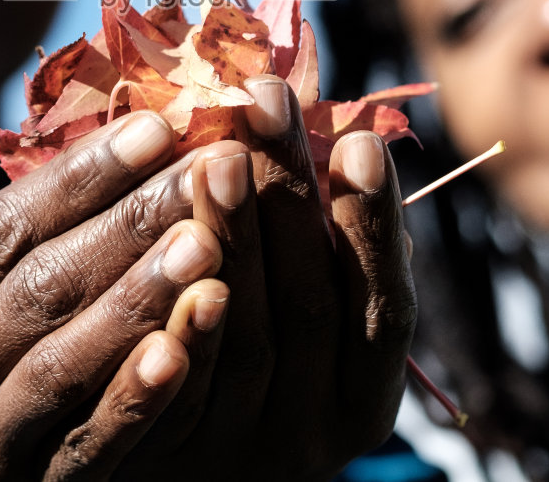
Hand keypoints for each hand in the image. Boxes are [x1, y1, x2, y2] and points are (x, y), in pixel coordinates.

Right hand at [0, 110, 231, 480]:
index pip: (3, 228)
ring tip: (209, 239)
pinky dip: (138, 395)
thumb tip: (142, 123)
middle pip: (42, 288)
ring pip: (68, 361)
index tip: (157, 126)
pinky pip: (93, 442)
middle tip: (202, 171)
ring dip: (142, 297)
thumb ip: (38, 220)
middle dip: (129, 224)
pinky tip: (183, 348)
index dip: (83, 176)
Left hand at [120, 75, 417, 480]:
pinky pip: (177, 386)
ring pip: (248, 338)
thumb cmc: (248, 357)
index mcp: (363, 398)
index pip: (380, 307)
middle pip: (309, 306)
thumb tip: (333, 133)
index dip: (371, 225)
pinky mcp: (171, 458)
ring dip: (236, 240)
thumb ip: (315, 251)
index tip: (359, 140)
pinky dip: (182, 318)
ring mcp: (242, 451)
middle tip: (266, 103)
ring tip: (217, 153)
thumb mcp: (299, 315)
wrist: (169, 471)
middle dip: (290, 199)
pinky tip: (174, 249)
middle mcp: (314, 434)